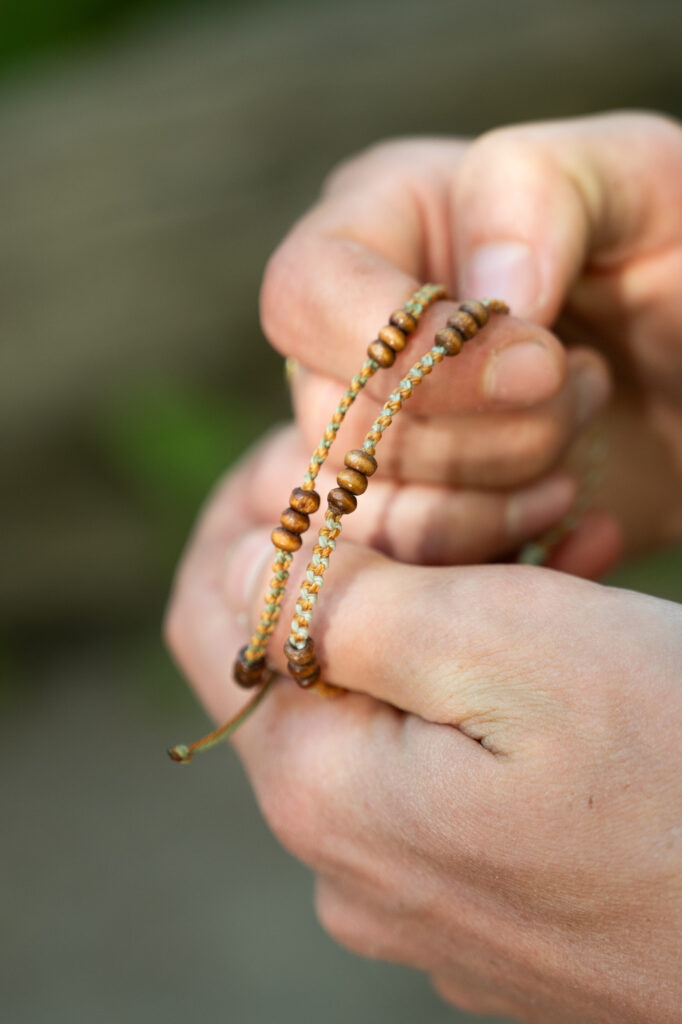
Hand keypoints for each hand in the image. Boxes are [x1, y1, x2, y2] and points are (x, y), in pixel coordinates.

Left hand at [166, 427, 681, 1023]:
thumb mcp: (509, 649)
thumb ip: (348, 608)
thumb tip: (249, 570)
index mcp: (323, 791)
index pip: (213, 617)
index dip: (259, 515)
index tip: (338, 449)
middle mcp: (350, 857)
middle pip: (303, 660)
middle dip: (370, 554)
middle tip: (473, 491)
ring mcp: (419, 887)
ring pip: (385, 701)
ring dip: (443, 606)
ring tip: (546, 538)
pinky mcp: (487, 895)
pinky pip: (446, 761)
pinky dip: (486, 680)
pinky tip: (568, 615)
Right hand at [261, 111, 681, 571]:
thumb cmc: (679, 252)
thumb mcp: (637, 178)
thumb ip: (536, 192)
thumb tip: (481, 292)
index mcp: (382, 226)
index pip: (306, 295)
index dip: (405, 352)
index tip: (542, 367)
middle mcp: (358, 338)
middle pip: (342, 424)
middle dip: (485, 433)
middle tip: (585, 388)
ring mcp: (382, 438)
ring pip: (375, 512)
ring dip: (499, 495)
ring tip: (583, 439)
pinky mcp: (426, 516)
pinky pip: (419, 575)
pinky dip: (512, 559)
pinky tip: (587, 517)